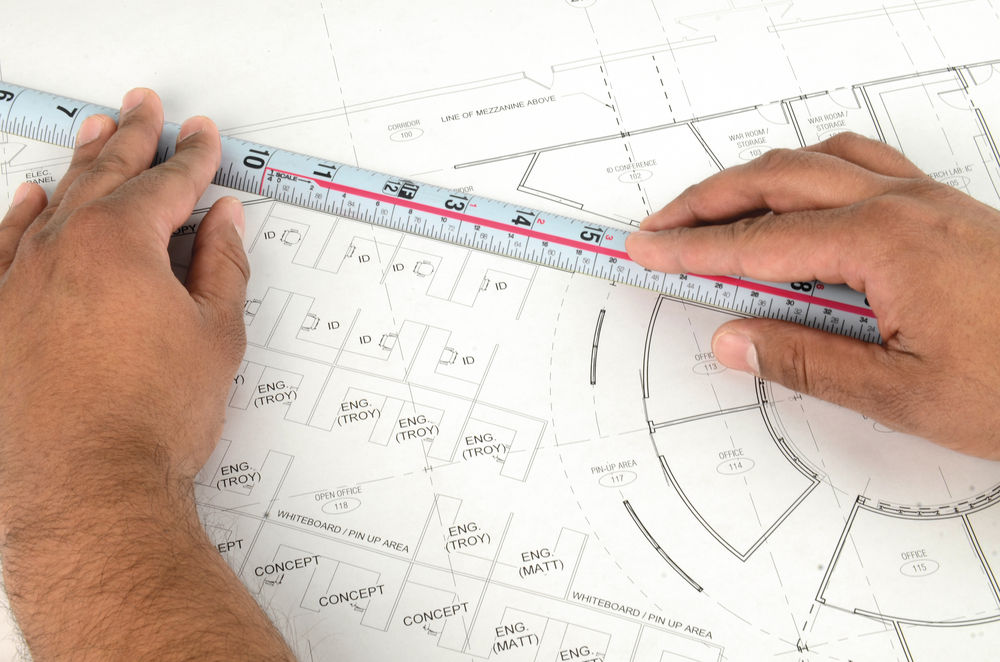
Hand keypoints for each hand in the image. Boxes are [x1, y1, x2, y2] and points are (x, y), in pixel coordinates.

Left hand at [0, 89, 293, 659]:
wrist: (90, 486)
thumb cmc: (153, 418)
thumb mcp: (217, 336)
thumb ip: (221, 267)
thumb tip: (223, 222)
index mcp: (120, 245)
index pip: (166, 184)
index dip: (192, 158)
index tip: (203, 138)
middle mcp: (61, 250)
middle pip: (104, 176)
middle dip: (133, 138)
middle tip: (144, 109)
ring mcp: (19, 281)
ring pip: (52, 203)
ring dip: (80, 164)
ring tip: (97, 131)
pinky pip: (2, 247)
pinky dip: (18, 217)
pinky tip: (29, 199)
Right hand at [626, 132, 999, 458]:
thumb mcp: (906, 395)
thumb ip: (808, 362)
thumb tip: (735, 341)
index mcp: (886, 243)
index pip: (759, 243)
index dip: (693, 248)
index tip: (647, 250)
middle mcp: (903, 205)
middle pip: (776, 180)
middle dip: (705, 201)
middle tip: (659, 226)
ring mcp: (926, 198)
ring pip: (814, 160)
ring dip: (752, 179)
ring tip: (712, 209)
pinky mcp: (942, 207)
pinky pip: (858, 161)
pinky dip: (806, 170)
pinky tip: (797, 197)